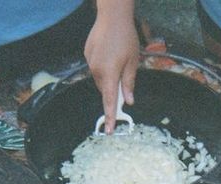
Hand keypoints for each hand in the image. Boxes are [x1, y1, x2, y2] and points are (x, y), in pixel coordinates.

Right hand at [84, 1, 139, 133]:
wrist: (112, 16)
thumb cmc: (126, 37)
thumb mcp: (133, 62)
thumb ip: (129, 83)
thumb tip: (128, 101)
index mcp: (109, 74)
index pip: (109, 101)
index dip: (111, 117)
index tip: (109, 130)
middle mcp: (96, 71)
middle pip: (105, 89)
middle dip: (114, 90)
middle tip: (124, 80)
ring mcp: (90, 63)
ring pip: (100, 79)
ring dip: (109, 77)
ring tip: (118, 59)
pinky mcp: (87, 55)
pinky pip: (96, 68)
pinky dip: (103, 67)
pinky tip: (110, 53)